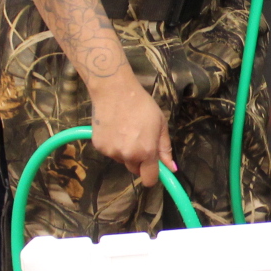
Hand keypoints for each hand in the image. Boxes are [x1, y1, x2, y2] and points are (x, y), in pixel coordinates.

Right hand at [89, 73, 174, 187]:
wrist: (114, 91)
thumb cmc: (142, 105)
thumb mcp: (160, 125)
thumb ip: (165, 149)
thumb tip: (171, 168)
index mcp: (146, 152)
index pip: (149, 179)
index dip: (152, 176)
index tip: (153, 169)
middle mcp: (128, 155)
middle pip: (135, 170)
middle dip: (139, 161)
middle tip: (139, 141)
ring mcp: (111, 152)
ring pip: (122, 160)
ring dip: (125, 152)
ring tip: (126, 130)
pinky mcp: (99, 146)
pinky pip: (110, 152)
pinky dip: (113, 145)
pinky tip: (115, 129)